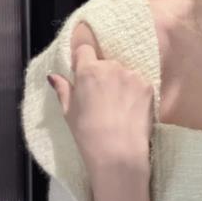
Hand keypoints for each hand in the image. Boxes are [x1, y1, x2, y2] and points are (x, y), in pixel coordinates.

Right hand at [47, 22, 153, 177]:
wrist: (118, 151)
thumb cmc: (87, 133)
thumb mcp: (68, 112)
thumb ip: (63, 89)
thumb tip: (53, 76)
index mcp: (89, 70)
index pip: (85, 49)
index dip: (83, 59)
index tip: (83, 72)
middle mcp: (112, 67)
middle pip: (106, 63)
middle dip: (103, 75)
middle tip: (102, 98)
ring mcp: (132, 75)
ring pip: (124, 73)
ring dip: (121, 83)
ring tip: (118, 107)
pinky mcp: (148, 85)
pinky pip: (139, 82)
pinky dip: (135, 92)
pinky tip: (130, 109)